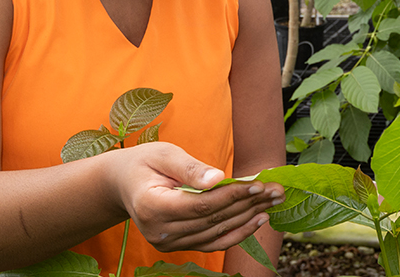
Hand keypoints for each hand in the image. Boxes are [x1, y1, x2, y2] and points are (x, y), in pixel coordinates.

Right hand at [110, 141, 284, 252]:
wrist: (123, 183)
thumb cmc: (144, 162)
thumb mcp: (164, 154)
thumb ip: (190, 168)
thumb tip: (218, 179)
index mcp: (152, 206)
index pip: (201, 205)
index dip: (232, 196)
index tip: (258, 185)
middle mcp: (159, 232)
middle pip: (212, 220)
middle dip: (248, 204)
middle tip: (276, 190)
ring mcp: (168, 243)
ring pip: (216, 233)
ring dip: (248, 218)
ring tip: (273, 201)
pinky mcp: (178, 246)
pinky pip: (213, 243)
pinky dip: (237, 233)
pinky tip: (258, 219)